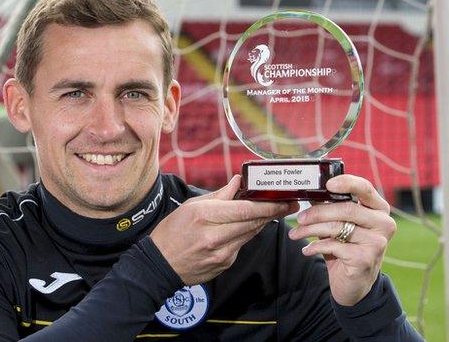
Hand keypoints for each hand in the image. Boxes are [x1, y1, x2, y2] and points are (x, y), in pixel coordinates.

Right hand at [151, 175, 297, 285]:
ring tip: (273, 213)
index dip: (269, 205)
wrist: (159, 265)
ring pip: (250, 234)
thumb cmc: (172, 232)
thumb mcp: (191, 206)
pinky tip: (243, 228)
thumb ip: (219, 195)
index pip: (246, 210)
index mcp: (205, 216)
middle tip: (289, 205)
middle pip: (254, 223)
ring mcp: (221, 253)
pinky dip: (245, 235)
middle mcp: (215, 236)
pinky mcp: (224, 264)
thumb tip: (238, 182)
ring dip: (262, 223)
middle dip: (274, 213)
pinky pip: (241, 245)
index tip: (285, 200)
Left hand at [288, 174, 396, 305]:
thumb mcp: (340, 225)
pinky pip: (334, 246)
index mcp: (379, 209)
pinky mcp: (366, 258)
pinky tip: (307, 250)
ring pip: (337, 227)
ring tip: (295, 234)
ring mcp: (377, 242)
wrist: (354, 284)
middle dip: (318, 213)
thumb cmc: (345, 247)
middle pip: (346, 209)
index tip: (327, 184)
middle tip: (299, 218)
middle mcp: (383, 223)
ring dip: (310, 230)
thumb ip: (331, 208)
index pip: (365, 188)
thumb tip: (310, 193)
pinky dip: (316, 246)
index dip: (347, 183)